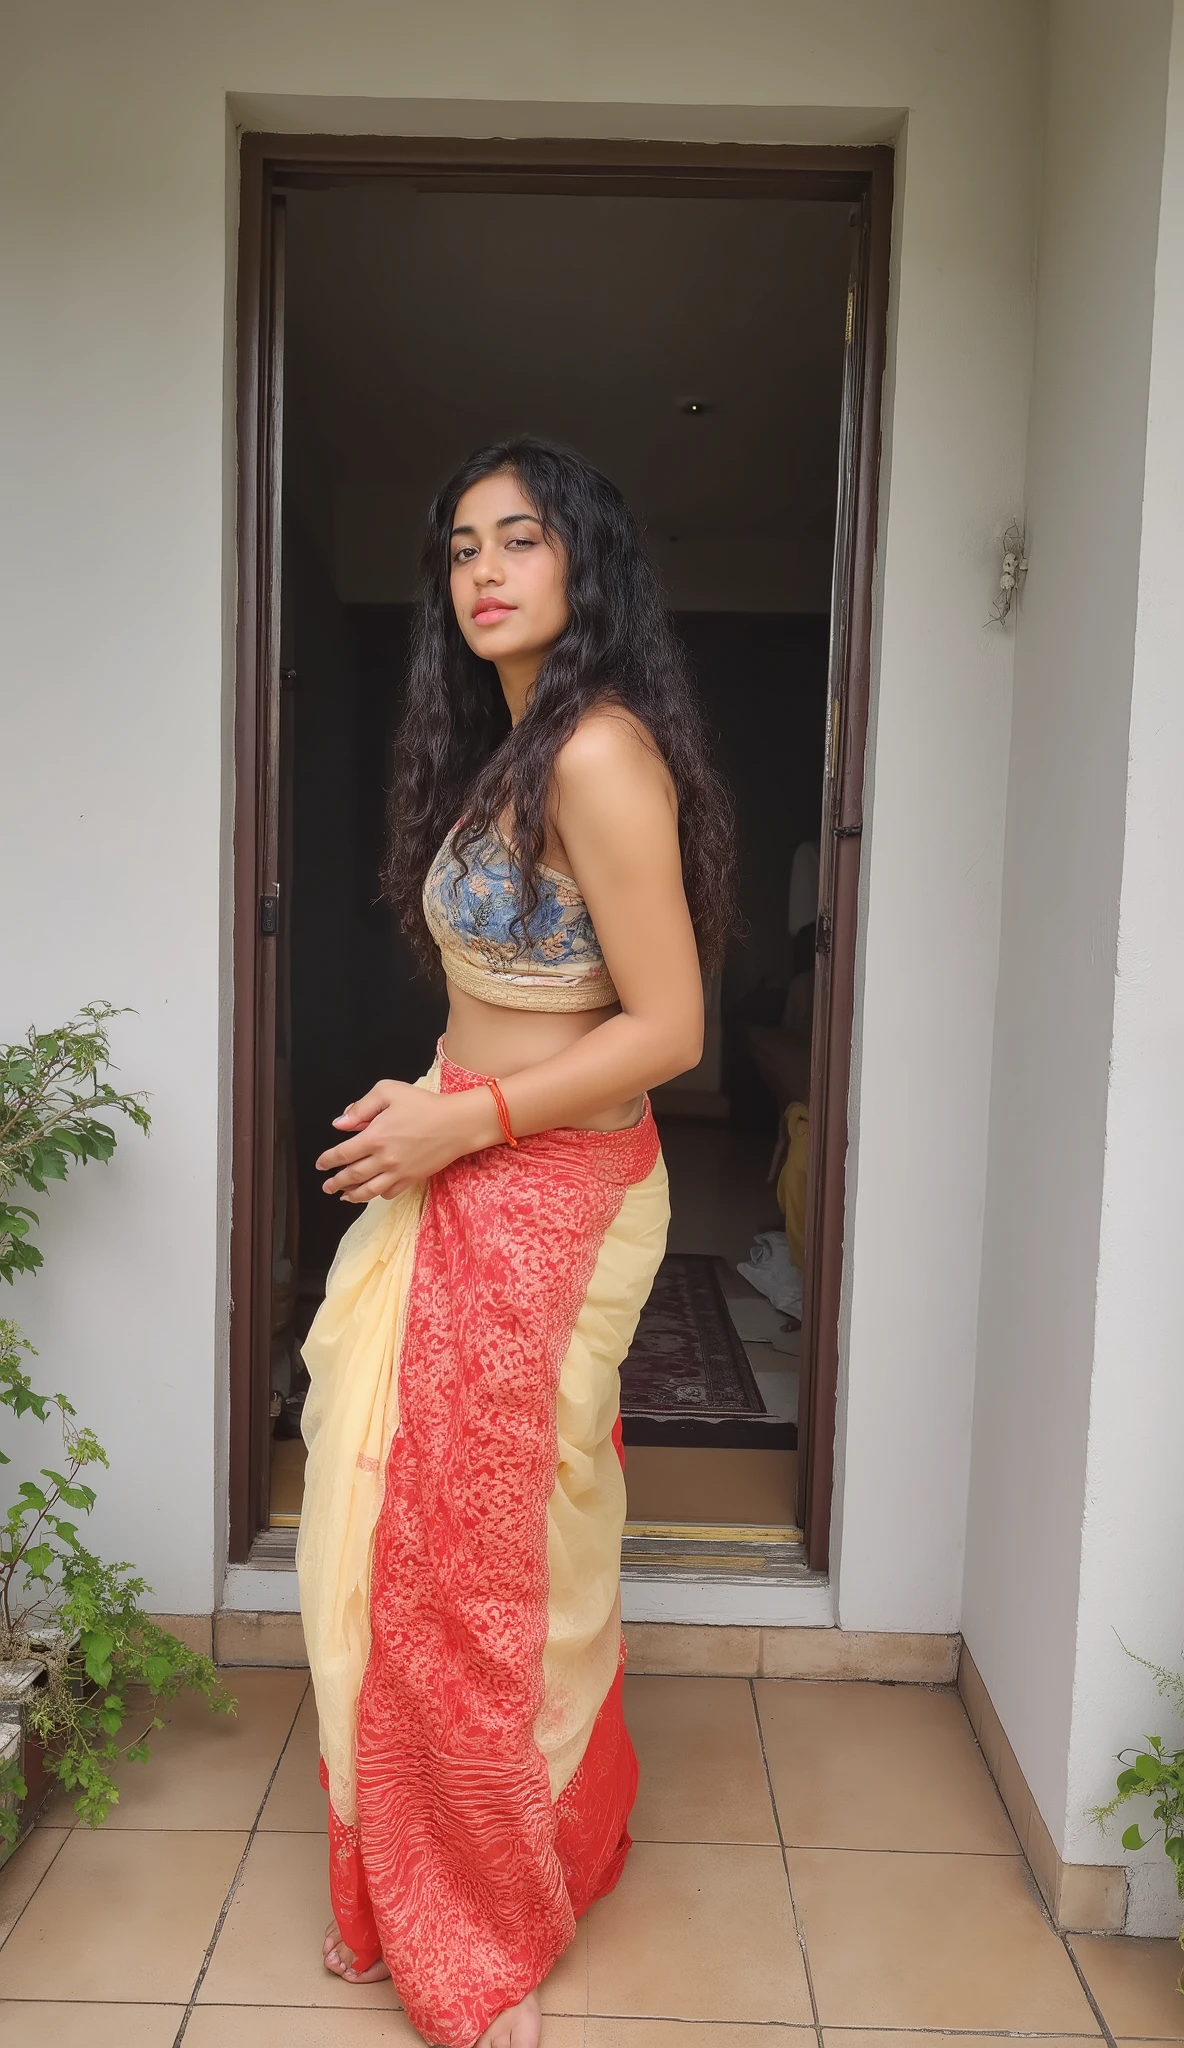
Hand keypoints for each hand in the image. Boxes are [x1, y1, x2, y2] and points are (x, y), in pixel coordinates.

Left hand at [316, 1079, 499, 1203]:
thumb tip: (340, 1123)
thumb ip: (362, 1106)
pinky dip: (377, 1195)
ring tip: (343, 1196)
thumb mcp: (389, 1091)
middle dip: (336, 1182)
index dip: (328, 1161)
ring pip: (368, 1190)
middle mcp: (384, 1159)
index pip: (343, 1154)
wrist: (456, 1123)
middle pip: (352, 1176)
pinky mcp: (412, 1179)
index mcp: (375, 1137)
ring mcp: (398, 1172)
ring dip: (352, 1195)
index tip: (320, 1164)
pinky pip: (389, 1193)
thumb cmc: (424, 1104)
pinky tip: (373, 1192)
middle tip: (327, 1186)